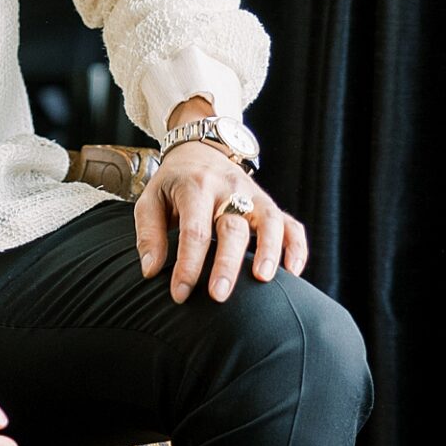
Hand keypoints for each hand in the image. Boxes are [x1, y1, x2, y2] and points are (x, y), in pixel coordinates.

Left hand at [135, 142, 308, 303]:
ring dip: (269, 251)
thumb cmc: (173, 184)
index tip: (180, 294)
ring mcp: (253, 195)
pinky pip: (290, 224)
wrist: (200, 150)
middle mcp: (228, 189)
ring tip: (264, 280)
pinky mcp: (269, 204)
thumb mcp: (150, 200)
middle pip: (232, 227)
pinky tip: (293, 272)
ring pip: (269, 221)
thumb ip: (149, 235)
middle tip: (219, 295)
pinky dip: (296, 247)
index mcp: (195, 187)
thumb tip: (152, 271)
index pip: (194, 230)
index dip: (187, 265)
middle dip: (226, 263)